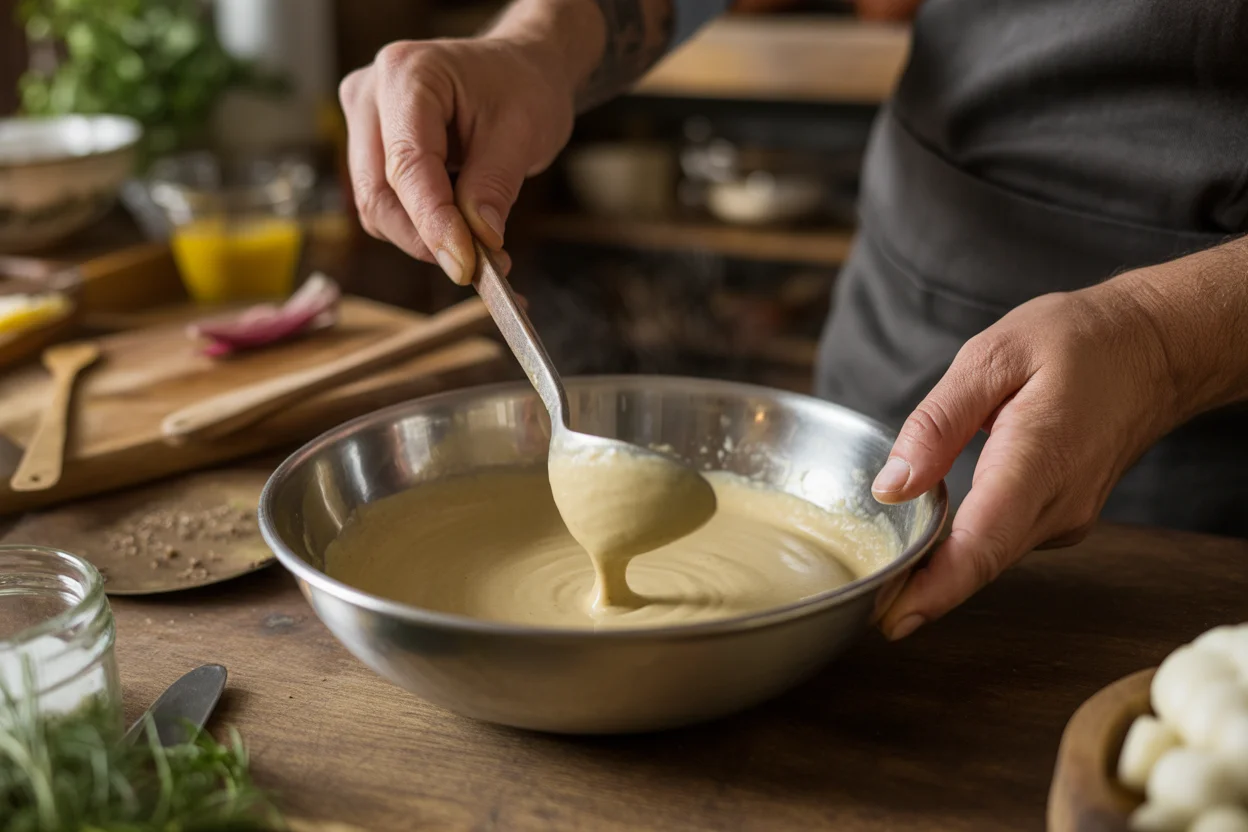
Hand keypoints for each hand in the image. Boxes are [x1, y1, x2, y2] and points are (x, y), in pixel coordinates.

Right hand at [339, 37, 575, 282]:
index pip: (407, 165)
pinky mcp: (369, 148)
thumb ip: (494, 186)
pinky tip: (460, 226)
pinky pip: (386, 206)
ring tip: (479, 243)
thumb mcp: (523, 132)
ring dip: (424, 237)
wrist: (519, 70)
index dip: (433, 223)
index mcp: (406, 74)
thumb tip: (477, 241)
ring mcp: (363, 121)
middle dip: (427, 238)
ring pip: (377, 208)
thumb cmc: (523, 87)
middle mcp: (370, 94)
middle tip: (480, 265)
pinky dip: (422, 228)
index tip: (465, 266)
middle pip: (378, 194)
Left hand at [871, 281, 1181, 639]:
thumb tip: (892, 486)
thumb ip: (938, 423)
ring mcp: (1065, 519)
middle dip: (920, 590)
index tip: (893, 620)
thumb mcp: (993, 357)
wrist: (1154, 351)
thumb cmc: (1078, 343)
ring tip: (885, 575)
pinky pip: (1002, 541)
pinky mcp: (1061, 519)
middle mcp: (1057, 504)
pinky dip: (965, 547)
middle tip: (863, 600)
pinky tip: (929, 539)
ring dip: (939, 570)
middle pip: (980, 562)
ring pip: (989, 557)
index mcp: (1038, 459)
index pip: (983, 543)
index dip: (936, 589)